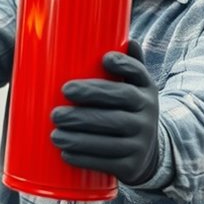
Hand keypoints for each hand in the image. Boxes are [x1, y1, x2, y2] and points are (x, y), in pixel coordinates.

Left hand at [50, 40, 159, 185]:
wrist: (149, 152)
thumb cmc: (129, 110)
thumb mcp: (135, 87)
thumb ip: (129, 65)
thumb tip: (125, 38)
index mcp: (145, 90)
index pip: (137, 75)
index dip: (123, 66)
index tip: (103, 59)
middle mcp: (147, 115)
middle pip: (114, 111)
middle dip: (83, 109)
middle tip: (56, 110)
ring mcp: (141, 142)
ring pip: (108, 139)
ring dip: (78, 137)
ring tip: (54, 133)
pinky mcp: (131, 165)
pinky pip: (106, 162)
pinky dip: (84, 157)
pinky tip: (66, 153)